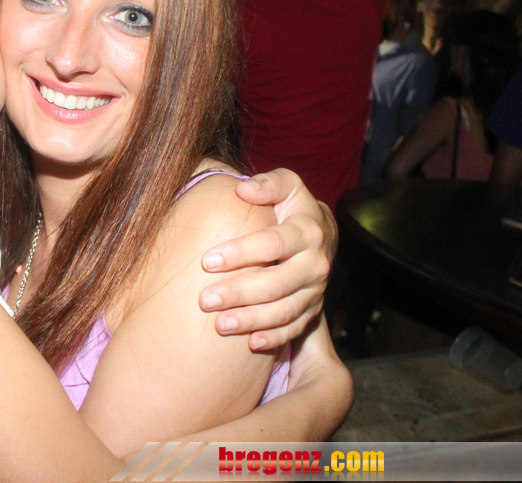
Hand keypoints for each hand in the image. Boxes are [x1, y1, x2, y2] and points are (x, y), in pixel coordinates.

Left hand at [198, 168, 334, 350]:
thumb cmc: (292, 207)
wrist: (322, 234)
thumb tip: (243, 190)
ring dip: (251, 320)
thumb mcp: (287, 185)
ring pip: (284, 311)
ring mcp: (316, 291)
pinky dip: (274, 338)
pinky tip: (251, 344)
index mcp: (308, 232)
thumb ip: (269, 183)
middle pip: (276, 284)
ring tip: (219, 325)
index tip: (207, 261)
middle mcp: (315, 264)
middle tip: (205, 300)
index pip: (272, 244)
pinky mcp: (312, 310)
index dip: (240, 253)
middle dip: (239, 293)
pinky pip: (295, 328)